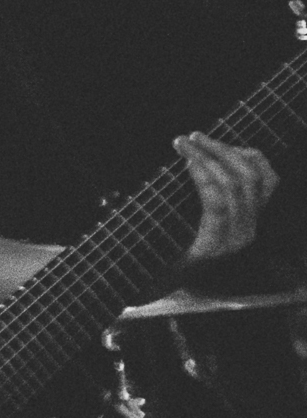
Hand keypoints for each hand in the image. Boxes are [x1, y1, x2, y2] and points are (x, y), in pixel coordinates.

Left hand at [177, 132, 277, 265]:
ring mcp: (235, 239)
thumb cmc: (168, 243)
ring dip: (208, 157)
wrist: (150, 282)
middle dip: (221, 149)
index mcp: (250, 220)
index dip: (245, 153)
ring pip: (235, 185)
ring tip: (183, 143)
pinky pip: (217, 204)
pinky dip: (203, 178)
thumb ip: (206, 190)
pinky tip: (187, 164)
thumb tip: (198, 154)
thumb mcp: (194, 214)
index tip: (214, 140)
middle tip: (192, 136)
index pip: (267, 179)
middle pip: (250, 177)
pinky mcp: (215, 246)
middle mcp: (249, 229)